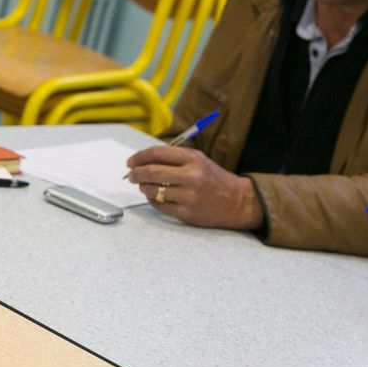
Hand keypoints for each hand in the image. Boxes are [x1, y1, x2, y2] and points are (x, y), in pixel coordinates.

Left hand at [126, 146, 262, 228]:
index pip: (157, 153)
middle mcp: (191, 177)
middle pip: (151, 172)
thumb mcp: (199, 160)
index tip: (131, 162)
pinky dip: (152, 199)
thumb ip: (173, 158)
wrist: (237, 202)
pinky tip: (156, 196)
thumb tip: (143, 160)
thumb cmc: (214, 179)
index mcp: (194, 159)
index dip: (139, 157)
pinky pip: (159, 205)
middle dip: (135, 173)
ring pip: (152, 190)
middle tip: (131, 175)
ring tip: (144, 186)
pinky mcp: (186, 213)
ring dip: (143, 187)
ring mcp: (189, 196)